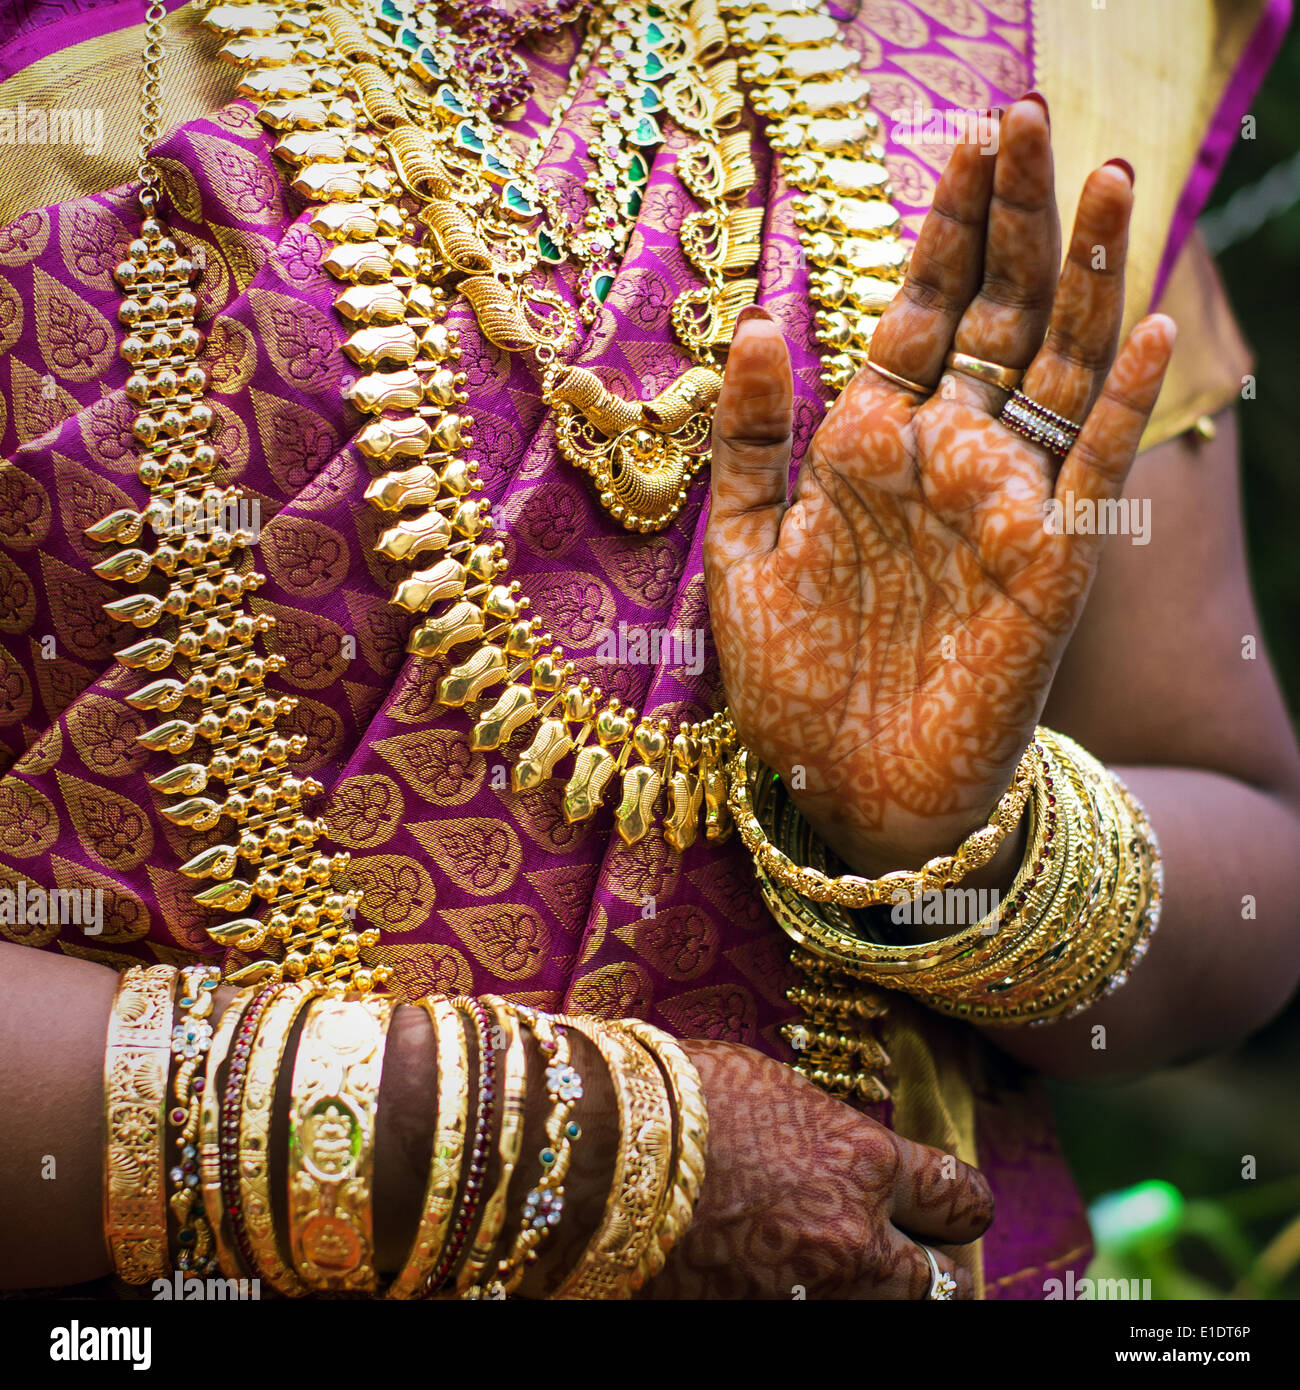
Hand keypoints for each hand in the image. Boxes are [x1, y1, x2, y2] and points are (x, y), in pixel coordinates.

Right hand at [648, 1041, 991, 1298]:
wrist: (596, 1147)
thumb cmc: (681, 1097)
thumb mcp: (778, 1095)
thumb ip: (832, 1135)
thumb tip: (853, 1156)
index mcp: (862, 1163)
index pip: (959, 1197)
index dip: (954, 1202)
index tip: (944, 1201)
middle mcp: (851, 1240)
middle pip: (940, 1283)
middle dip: (928, 1266)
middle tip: (906, 1252)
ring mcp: (805, 1297)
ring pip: (882, 1310)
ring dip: (868, 1289)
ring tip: (835, 1265)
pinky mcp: (759, 1321)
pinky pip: (812, 1320)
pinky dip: (807, 1301)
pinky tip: (777, 1277)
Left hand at [704, 96, 1175, 874]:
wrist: (845, 787)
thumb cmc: (796, 678)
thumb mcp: (747, 546)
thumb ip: (753, 438)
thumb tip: (758, 319)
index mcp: (872, 443)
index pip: (918, 311)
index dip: (942, 230)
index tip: (962, 140)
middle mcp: (946, 457)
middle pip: (996, 315)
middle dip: (1014, 220)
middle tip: (1028, 118)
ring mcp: (1004, 503)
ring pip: (1058, 369)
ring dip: (1085, 280)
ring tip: (1105, 181)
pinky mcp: (1050, 562)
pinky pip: (1091, 470)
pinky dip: (1120, 403)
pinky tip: (1146, 329)